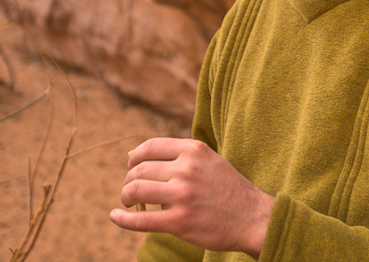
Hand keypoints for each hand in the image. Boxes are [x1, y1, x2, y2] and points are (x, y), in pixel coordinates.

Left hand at [109, 138, 274, 257]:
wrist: (253, 218)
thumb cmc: (229, 189)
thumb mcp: (210, 160)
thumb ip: (182, 156)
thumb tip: (141, 157)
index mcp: (194, 150)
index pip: (150, 147)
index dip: (134, 157)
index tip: (130, 166)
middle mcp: (187, 169)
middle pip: (139, 170)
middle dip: (128, 180)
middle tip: (130, 190)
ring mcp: (183, 195)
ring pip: (136, 190)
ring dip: (125, 196)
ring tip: (127, 202)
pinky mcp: (180, 221)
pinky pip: (141, 219)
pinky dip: (122, 219)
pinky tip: (115, 217)